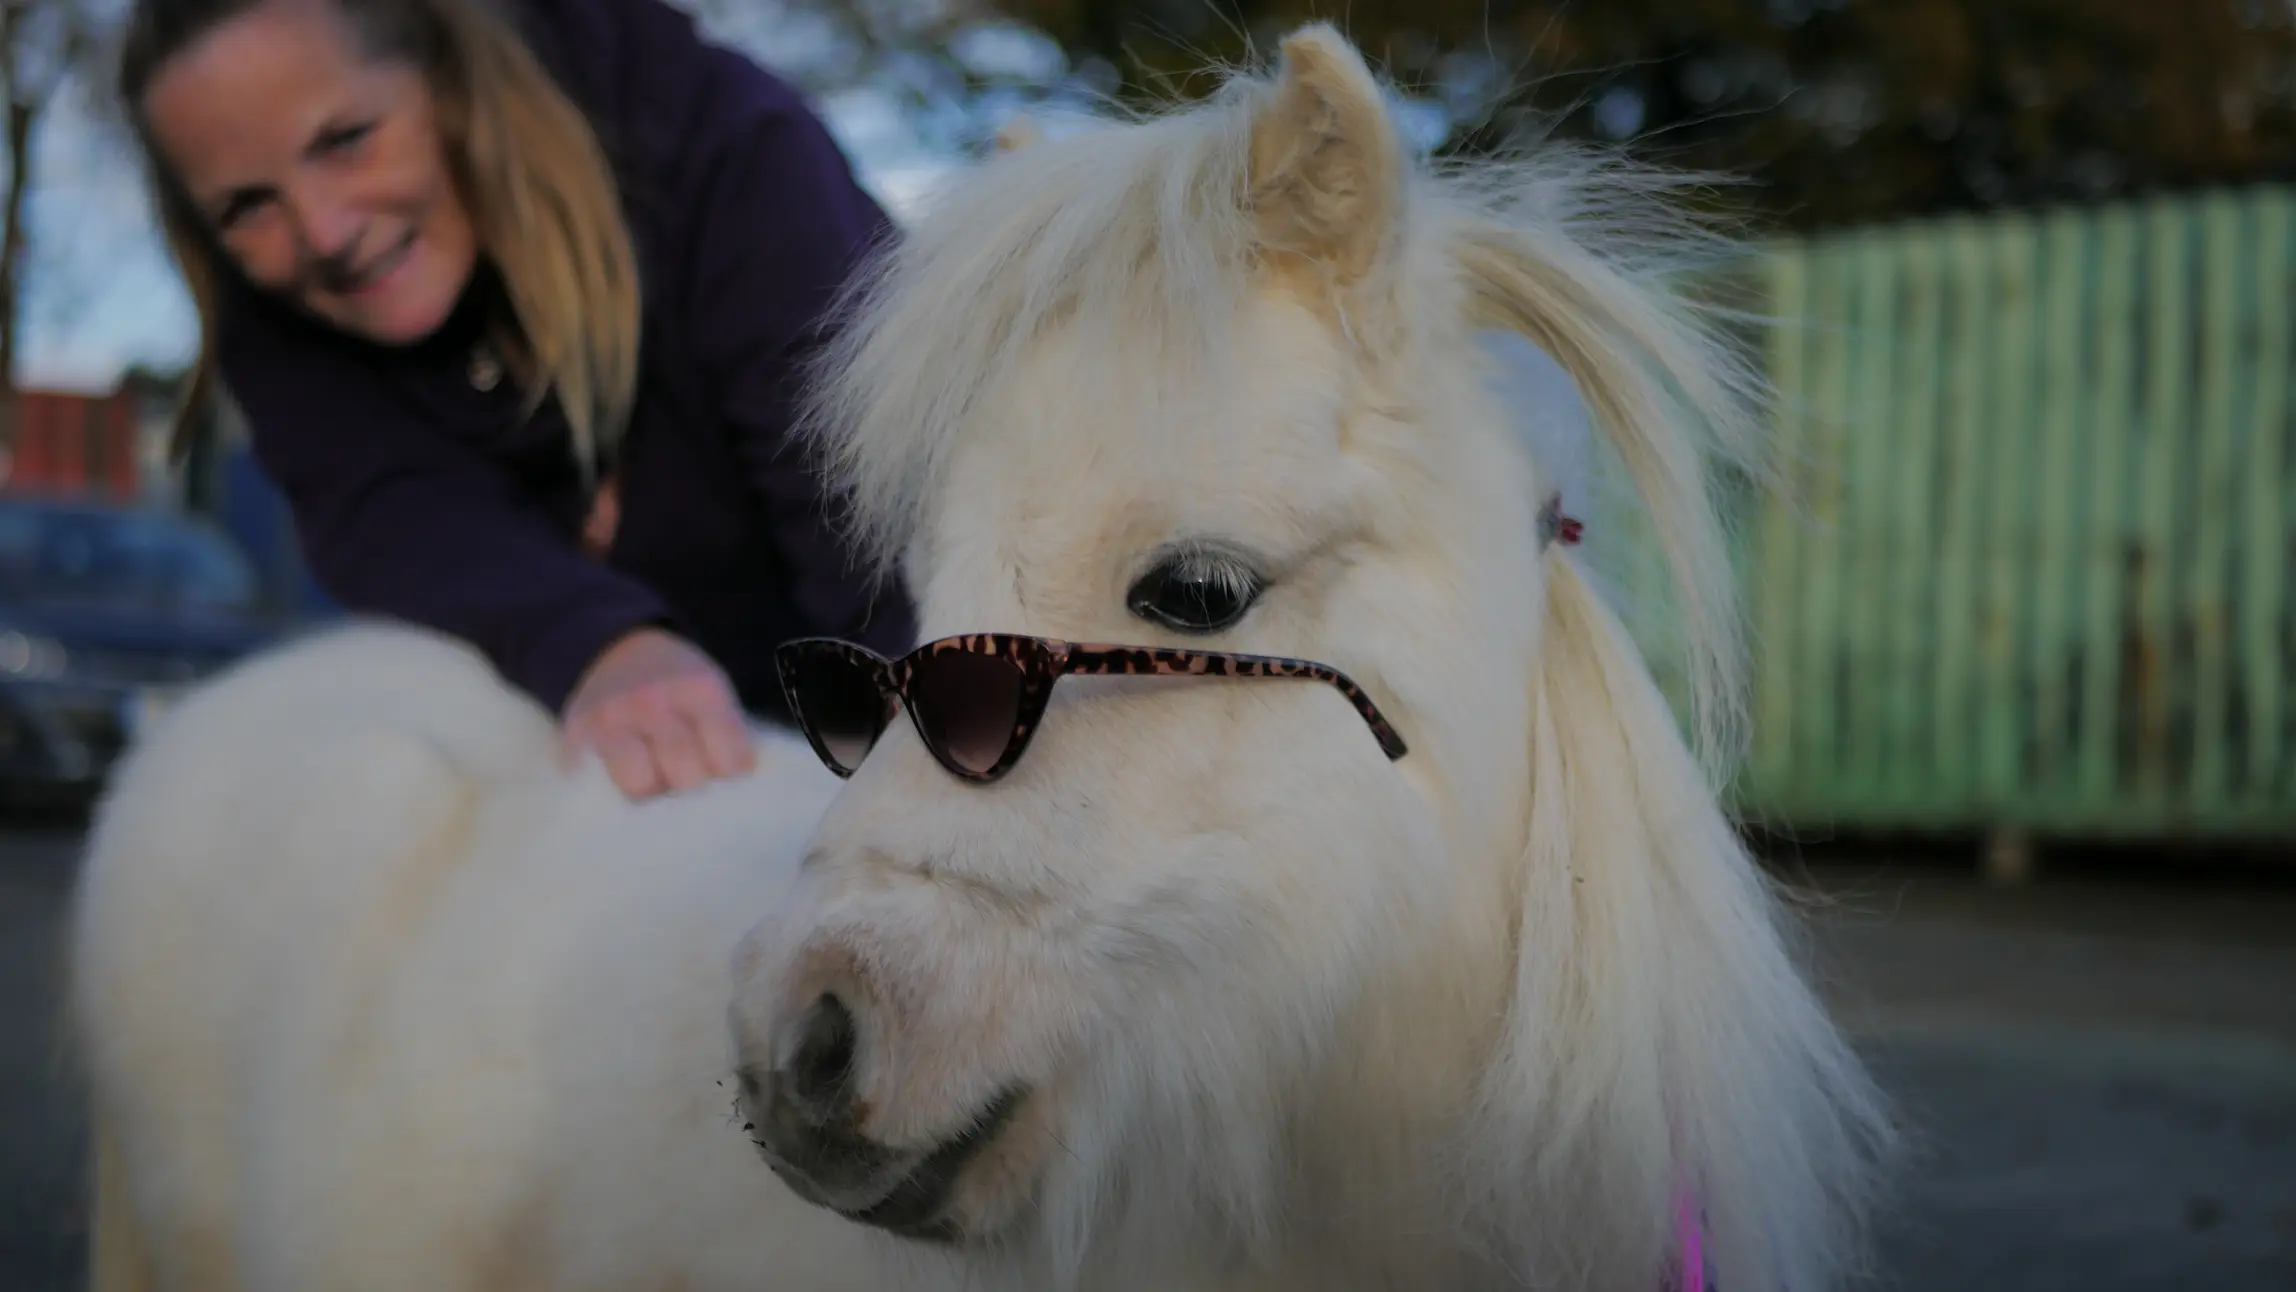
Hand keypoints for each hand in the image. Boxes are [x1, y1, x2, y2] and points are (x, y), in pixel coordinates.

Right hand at [562, 627, 757, 798]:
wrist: (615, 650)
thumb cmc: (677, 684)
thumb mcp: (712, 691)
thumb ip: (729, 734)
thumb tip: (740, 788)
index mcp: (700, 689)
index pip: (729, 761)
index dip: (730, 776)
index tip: (725, 774)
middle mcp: (653, 701)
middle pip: (686, 777)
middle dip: (692, 787)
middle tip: (688, 780)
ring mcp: (611, 719)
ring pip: (639, 788)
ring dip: (652, 793)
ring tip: (655, 784)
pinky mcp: (577, 736)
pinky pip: (600, 783)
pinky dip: (614, 790)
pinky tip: (624, 779)